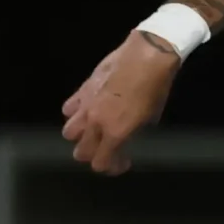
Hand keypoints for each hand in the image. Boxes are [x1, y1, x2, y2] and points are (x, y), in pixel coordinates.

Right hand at [61, 32, 180, 173]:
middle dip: (94, 155)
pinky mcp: (81, 90)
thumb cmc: (155, 87)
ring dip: (81, 136)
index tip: (122, 162)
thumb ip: (132, 133)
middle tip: (109, 150)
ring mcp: (85, 106)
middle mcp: (95, 123)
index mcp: (115, 132)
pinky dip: (75, 114)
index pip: (101, 163)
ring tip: (95, 131)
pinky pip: (68, 109)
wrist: (146, 56)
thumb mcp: (150, 117)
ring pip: (69, 132)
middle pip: (81, 152)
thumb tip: (126, 139)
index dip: (112, 167)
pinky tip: (88, 111)